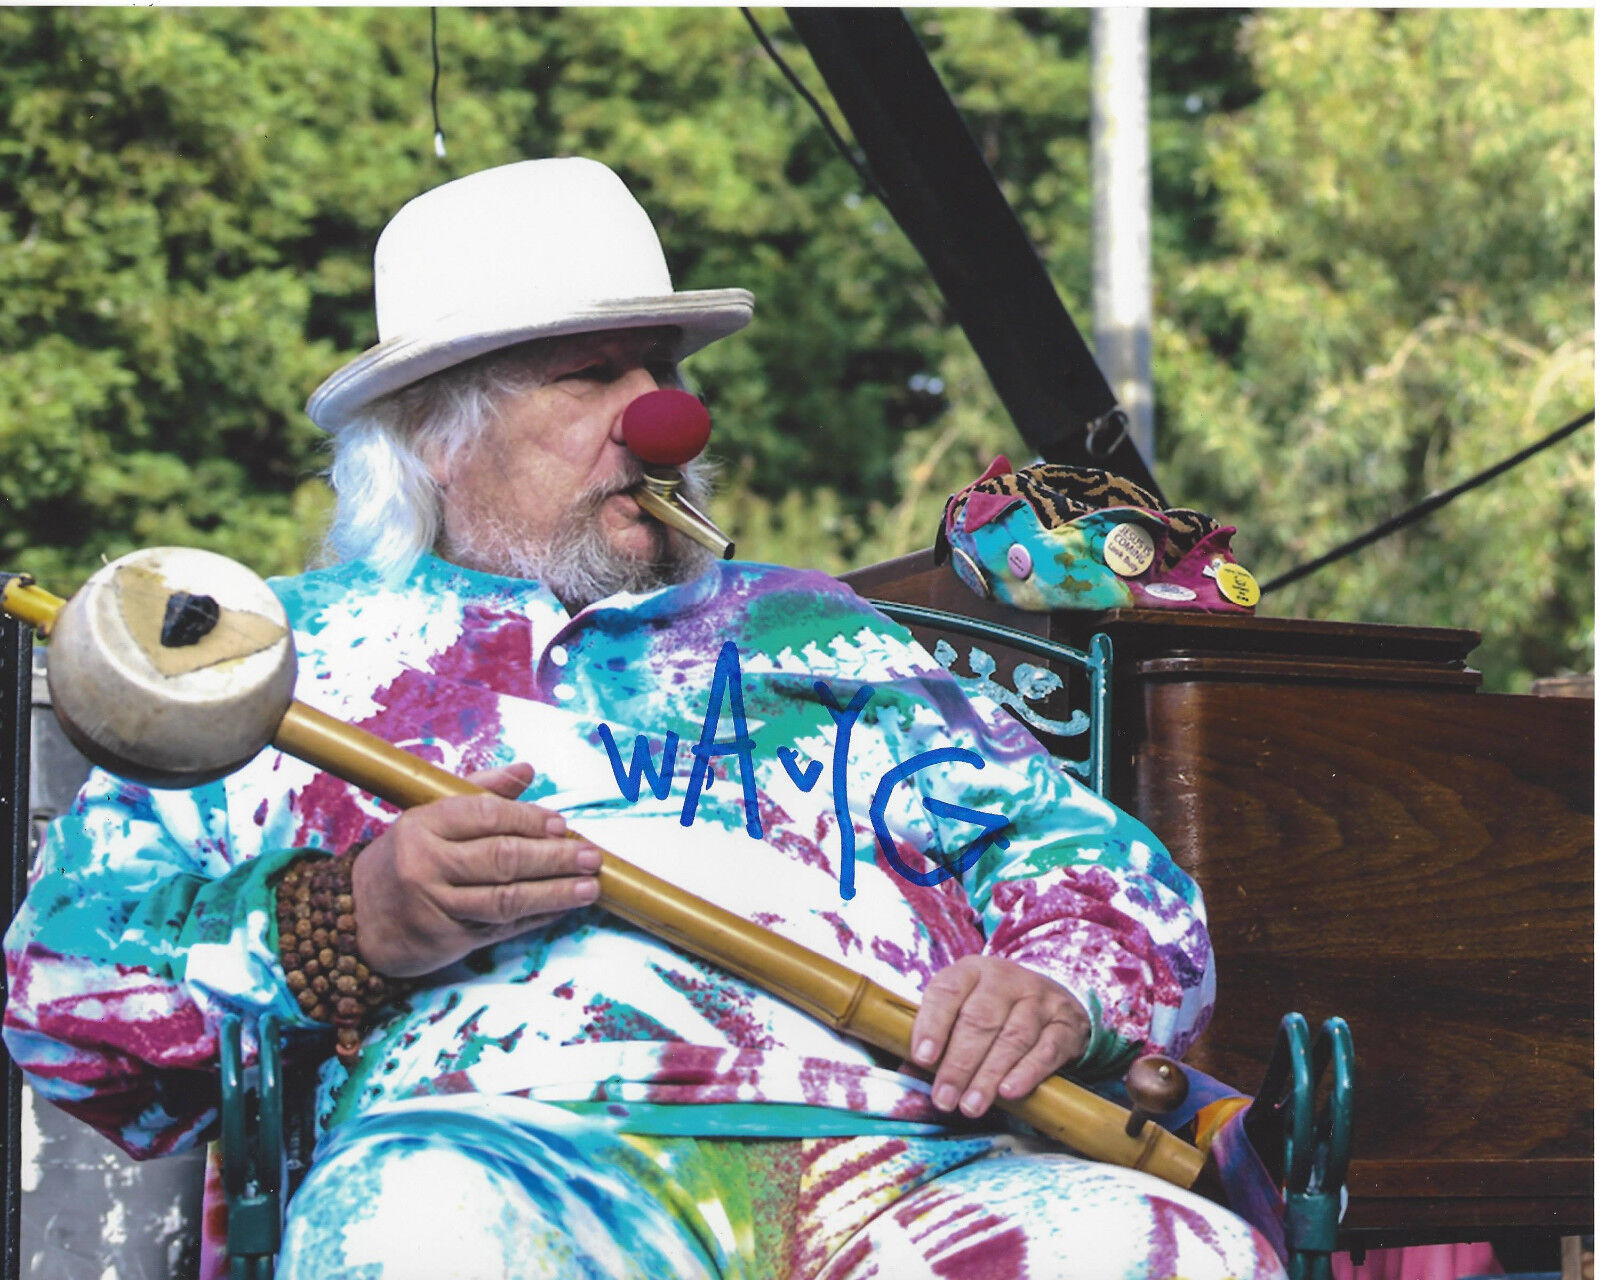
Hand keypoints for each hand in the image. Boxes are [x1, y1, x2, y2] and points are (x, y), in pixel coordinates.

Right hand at [351, 762, 600, 977]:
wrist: (356, 919)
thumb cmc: (404, 859)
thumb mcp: (429, 817)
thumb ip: (481, 792)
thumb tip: (527, 770)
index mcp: (422, 824)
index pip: (487, 815)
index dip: (530, 819)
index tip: (562, 824)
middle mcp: (426, 864)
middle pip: (502, 858)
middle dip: (554, 857)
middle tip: (590, 855)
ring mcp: (435, 905)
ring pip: (506, 898)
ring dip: (555, 892)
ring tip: (589, 886)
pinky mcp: (446, 939)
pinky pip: (501, 927)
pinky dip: (537, 917)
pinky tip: (563, 909)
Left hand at [910, 955, 1089, 1118]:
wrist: (1053, 998)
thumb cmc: (994, 1008)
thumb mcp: (964, 1008)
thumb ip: (939, 1036)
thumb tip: (909, 1074)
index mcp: (972, 970)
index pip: (948, 991)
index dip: (933, 1024)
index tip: (923, 1058)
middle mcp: (1006, 979)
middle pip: (980, 1020)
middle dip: (959, 1063)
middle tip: (944, 1098)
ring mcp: (1039, 999)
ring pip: (1013, 1037)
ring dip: (989, 1075)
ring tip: (971, 1106)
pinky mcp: (1065, 1024)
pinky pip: (1046, 1049)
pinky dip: (1027, 1072)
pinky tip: (1009, 1092)